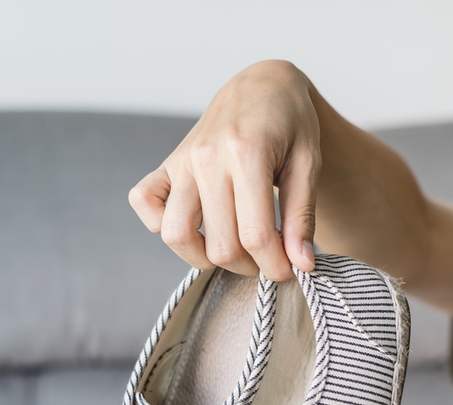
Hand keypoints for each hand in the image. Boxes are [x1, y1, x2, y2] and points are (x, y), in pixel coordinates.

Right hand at [129, 60, 319, 280]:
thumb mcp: (308, 163)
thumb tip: (302, 265)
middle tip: (267, 257)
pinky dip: (161, 224)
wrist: (262, 85)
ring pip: (176, 235)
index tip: (290, 270)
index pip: (255, 236)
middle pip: (219, 245)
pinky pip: (145, 204)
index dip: (275, 266)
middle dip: (248, 266)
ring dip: (205, 257)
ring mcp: (181, 161)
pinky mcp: (166, 164)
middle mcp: (206, 158)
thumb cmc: (291, 123)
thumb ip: (303, 216)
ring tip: (234, 250)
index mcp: (247, 154)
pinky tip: (196, 224)